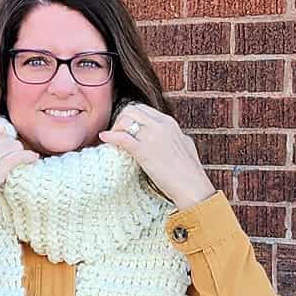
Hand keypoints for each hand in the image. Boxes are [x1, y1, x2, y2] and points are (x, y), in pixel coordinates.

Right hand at [0, 115, 39, 239]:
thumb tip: (1, 145)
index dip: (4, 136)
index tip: (7, 145)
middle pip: (8, 137)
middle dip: (12, 147)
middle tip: (13, 157)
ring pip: (15, 146)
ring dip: (19, 153)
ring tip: (22, 160)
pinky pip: (21, 156)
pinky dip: (29, 157)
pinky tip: (33, 159)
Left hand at [98, 103, 215, 210]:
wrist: (191, 185)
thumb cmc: (190, 170)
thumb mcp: (185, 144)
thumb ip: (176, 137)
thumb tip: (174, 137)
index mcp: (169, 122)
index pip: (144, 109)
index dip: (131, 117)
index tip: (125, 129)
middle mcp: (160, 124)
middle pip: (132, 109)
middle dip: (121, 119)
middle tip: (117, 134)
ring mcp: (152, 136)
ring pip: (125, 119)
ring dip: (116, 127)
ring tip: (112, 140)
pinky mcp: (144, 151)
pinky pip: (122, 137)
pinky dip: (110, 136)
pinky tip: (103, 138)